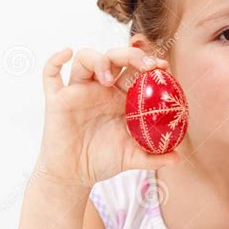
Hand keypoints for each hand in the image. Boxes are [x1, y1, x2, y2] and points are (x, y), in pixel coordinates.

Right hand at [34, 46, 180, 187]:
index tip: (163, 67)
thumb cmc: (103, 161)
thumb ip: (154, 157)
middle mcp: (101, 89)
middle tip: (146, 66)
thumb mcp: (132, 158)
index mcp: (121, 97)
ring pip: (85, 58)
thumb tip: (178, 157)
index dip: (149, 62)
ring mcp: (78, 91)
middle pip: (115, 57)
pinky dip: (55, 60)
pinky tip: (65, 53)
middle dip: (131, 55)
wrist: (74, 176)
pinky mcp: (57, 100)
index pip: (136, 70)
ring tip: (108, 78)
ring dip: (98, 60)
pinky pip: (50, 74)